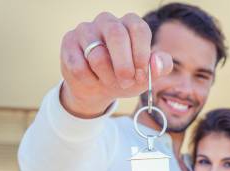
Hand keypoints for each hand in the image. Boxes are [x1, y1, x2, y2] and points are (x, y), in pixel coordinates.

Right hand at [59, 12, 173, 117]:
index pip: (138, 28)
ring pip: (96, 55)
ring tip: (110, 82)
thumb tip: (156, 63)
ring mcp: (86, 30)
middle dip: (124, 65)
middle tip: (126, 82)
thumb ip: (161, 66)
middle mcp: (108, 21)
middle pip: (116, 34)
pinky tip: (93, 80)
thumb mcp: (148, 75)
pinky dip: (90, 81)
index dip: (141, 54)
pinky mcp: (68, 42)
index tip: (142, 74)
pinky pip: (79, 66)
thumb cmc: (127, 77)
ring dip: (107, 77)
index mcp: (130, 24)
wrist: (99, 89)